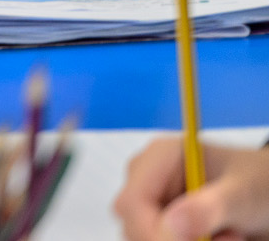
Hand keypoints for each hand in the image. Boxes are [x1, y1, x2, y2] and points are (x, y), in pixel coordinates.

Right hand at [116, 138, 268, 239]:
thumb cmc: (260, 182)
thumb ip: (209, 207)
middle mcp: (149, 178)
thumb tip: (170, 225)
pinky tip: (216, 239)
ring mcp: (155, 202)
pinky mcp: (164, 222)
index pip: (132, 201)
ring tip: (228, 238)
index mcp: (160, 156)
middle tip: (223, 240)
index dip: (150, 231)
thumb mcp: (244, 193)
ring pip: (145, 237)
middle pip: (135, 224)